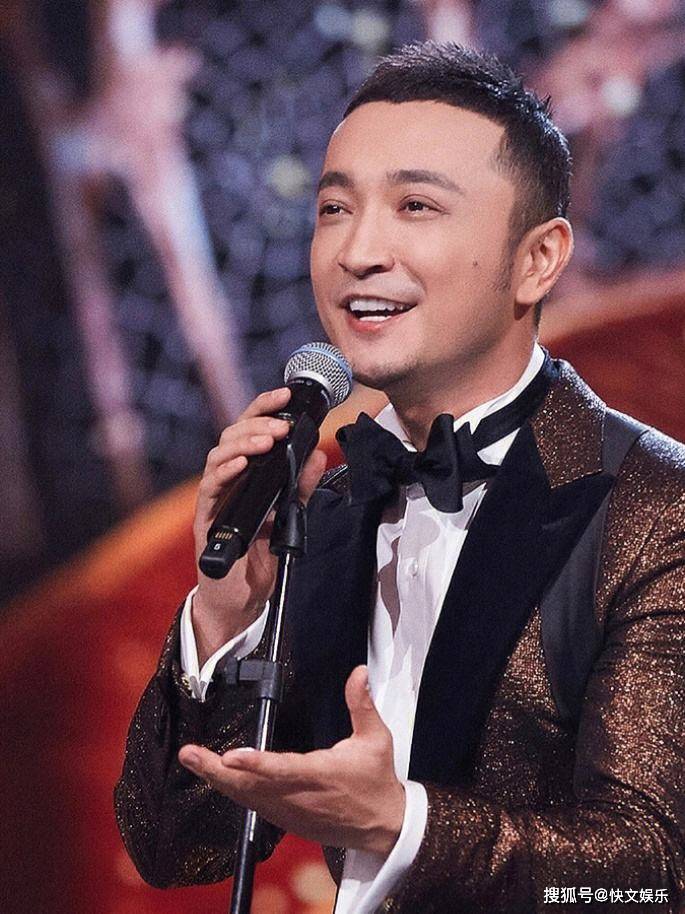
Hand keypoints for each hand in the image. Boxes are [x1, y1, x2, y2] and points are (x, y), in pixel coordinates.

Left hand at [178, 666, 405, 855]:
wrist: (382, 827)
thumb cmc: (376, 782)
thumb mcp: (376, 740)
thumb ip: (362, 704)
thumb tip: (358, 673)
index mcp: (320, 775)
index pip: (282, 769)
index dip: (255, 763)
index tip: (229, 754)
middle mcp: (298, 796)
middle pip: (250, 785)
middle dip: (216, 770)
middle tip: (190, 754)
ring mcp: (289, 812)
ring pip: (245, 796)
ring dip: (217, 778)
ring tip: (192, 759)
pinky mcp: (285, 819)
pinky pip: (252, 804)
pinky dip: (231, 789)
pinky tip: (214, 776)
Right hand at [193, 387, 326, 662]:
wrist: (242, 597)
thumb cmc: (261, 555)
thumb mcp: (291, 515)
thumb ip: (303, 486)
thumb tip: (319, 456)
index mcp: (248, 473)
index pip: (252, 430)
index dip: (266, 408)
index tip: (287, 394)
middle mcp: (228, 479)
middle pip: (233, 435)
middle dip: (258, 424)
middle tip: (283, 425)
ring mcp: (215, 496)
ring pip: (219, 455)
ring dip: (244, 443)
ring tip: (268, 440)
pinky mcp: (206, 517)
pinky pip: (210, 487)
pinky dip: (226, 472)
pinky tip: (242, 464)